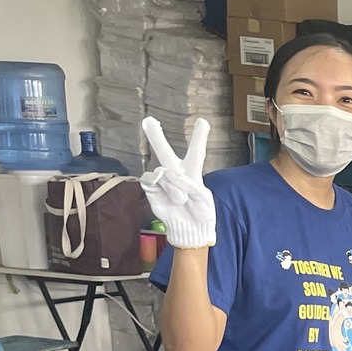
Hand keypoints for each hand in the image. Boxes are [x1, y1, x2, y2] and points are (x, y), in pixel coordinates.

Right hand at [138, 116, 217, 249]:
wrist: (189, 230)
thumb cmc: (201, 214)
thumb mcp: (204, 199)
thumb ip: (188, 184)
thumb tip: (168, 174)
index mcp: (193, 173)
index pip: (196, 152)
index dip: (199, 137)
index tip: (203, 121)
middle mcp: (176, 173)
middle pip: (165, 152)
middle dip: (156, 137)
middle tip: (148, 120)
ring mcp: (162, 181)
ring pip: (162, 172)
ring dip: (172, 186)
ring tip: (181, 199)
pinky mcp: (151, 189)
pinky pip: (151, 181)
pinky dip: (161, 188)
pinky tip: (168, 197)